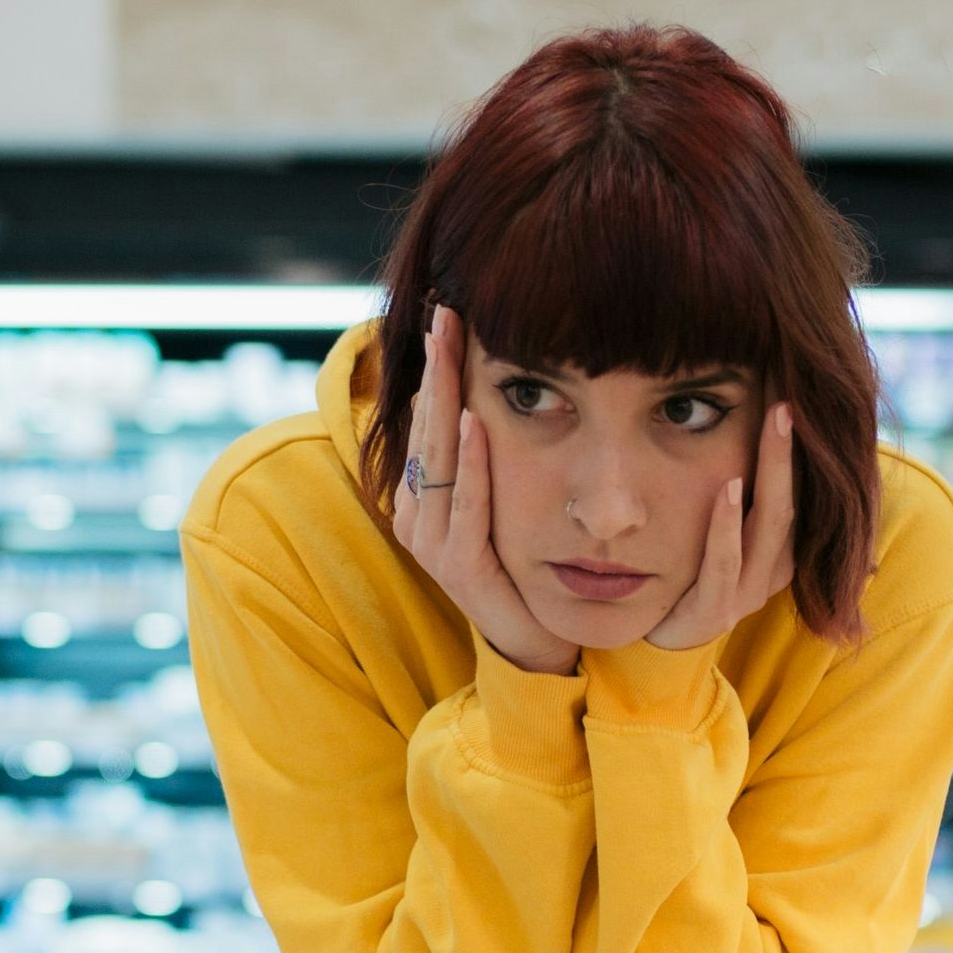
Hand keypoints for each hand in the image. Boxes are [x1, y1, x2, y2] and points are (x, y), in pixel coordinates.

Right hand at [395, 306, 579, 675]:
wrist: (537, 640)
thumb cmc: (522, 566)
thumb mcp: (502, 501)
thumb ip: (488, 455)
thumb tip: (492, 390)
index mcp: (420, 495)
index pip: (422, 417)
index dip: (433, 367)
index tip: (445, 313)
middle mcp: (415, 515)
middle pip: (423, 427)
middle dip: (434, 368)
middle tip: (445, 313)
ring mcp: (432, 544)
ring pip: (436, 459)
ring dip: (443, 402)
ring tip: (450, 352)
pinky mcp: (460, 569)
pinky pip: (463, 508)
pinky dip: (469, 465)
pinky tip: (474, 424)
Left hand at [647, 402, 794, 650]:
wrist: (654, 641)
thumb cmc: (685, 575)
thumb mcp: (713, 530)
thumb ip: (732, 488)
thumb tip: (736, 420)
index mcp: (777, 549)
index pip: (799, 491)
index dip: (799, 448)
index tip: (790, 397)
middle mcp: (771, 570)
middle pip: (792, 501)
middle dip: (791, 450)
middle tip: (789, 400)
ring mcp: (747, 593)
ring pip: (771, 525)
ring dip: (773, 472)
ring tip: (775, 425)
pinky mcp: (715, 612)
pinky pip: (725, 563)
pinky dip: (727, 524)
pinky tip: (727, 486)